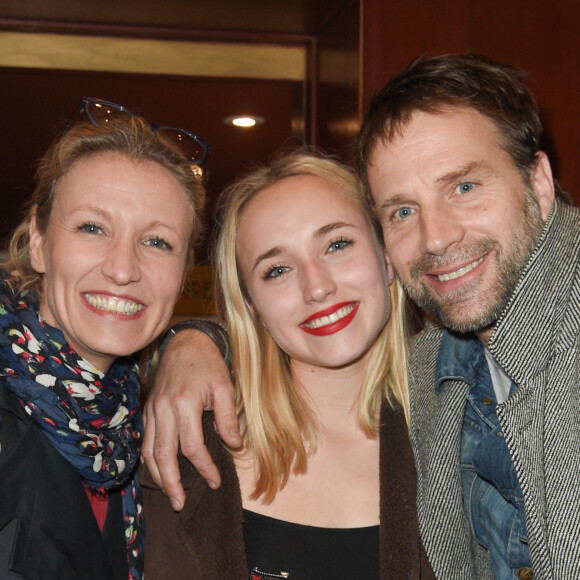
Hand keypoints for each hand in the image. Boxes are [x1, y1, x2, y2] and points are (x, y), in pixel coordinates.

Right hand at [141, 328, 240, 510]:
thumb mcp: (225, 386)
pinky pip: (145, 439)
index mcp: (184, 403)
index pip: (192, 447)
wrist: (186, 342)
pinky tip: (158, 471)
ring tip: (169, 494)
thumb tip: (234, 446)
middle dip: (171, 483)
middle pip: (163, 455)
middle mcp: (163, 408)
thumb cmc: (208, 363)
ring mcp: (152, 409)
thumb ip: (228, 417)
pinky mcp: (148, 409)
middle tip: (180, 503)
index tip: (215, 481)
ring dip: (157, 476)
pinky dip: (149, 459)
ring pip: (149, 451)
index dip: (204, 468)